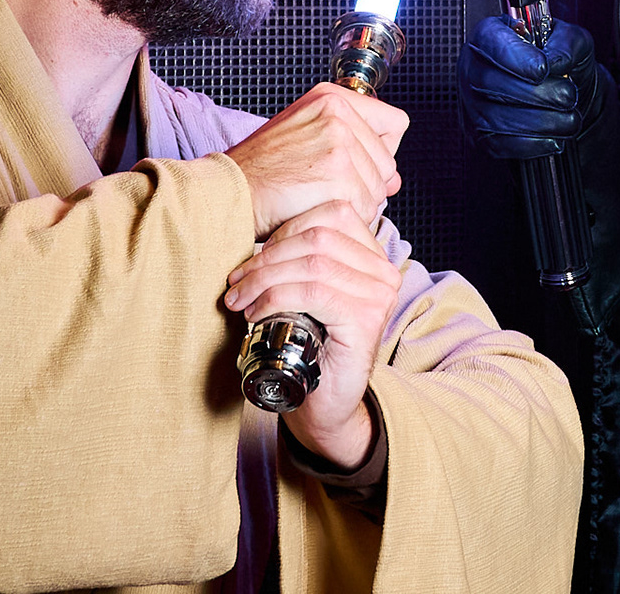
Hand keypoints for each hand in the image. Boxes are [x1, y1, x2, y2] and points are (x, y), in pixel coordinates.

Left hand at [223, 200, 402, 467]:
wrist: (326, 406)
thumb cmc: (312, 349)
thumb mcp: (307, 295)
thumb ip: (301, 262)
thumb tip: (258, 236)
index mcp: (372, 257)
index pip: (331, 214)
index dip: (285, 230)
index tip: (251, 262)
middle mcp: (383, 271)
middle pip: (318, 236)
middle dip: (267, 257)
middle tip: (236, 284)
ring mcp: (379, 294)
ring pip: (313, 263)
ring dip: (265, 279)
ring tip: (240, 300)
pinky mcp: (366, 319)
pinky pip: (314, 292)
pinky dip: (277, 298)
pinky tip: (257, 314)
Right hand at [229, 83, 407, 238]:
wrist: (226, 193)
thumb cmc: (259, 173)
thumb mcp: (305, 139)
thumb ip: (353, 148)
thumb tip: (395, 180)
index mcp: (331, 97)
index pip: (395, 124)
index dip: (379, 151)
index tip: (355, 166)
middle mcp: (338, 111)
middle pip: (389, 163)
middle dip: (365, 184)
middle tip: (323, 188)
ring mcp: (339, 141)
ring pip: (380, 189)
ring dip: (354, 204)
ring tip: (314, 197)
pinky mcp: (338, 174)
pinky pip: (366, 208)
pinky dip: (344, 218)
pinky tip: (314, 209)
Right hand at [458, 15, 600, 158]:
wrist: (564, 95)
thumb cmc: (559, 61)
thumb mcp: (572, 40)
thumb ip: (566, 43)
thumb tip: (555, 62)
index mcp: (490, 35)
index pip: (490, 40)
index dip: (516, 57)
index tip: (543, 68)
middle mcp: (474, 67)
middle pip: (490, 82)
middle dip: (535, 94)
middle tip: (568, 96)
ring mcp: (472, 103)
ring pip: (494, 117)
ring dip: (539, 122)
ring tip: (570, 119)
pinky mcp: (480, 135)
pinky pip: (499, 144)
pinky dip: (531, 144)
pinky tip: (554, 138)